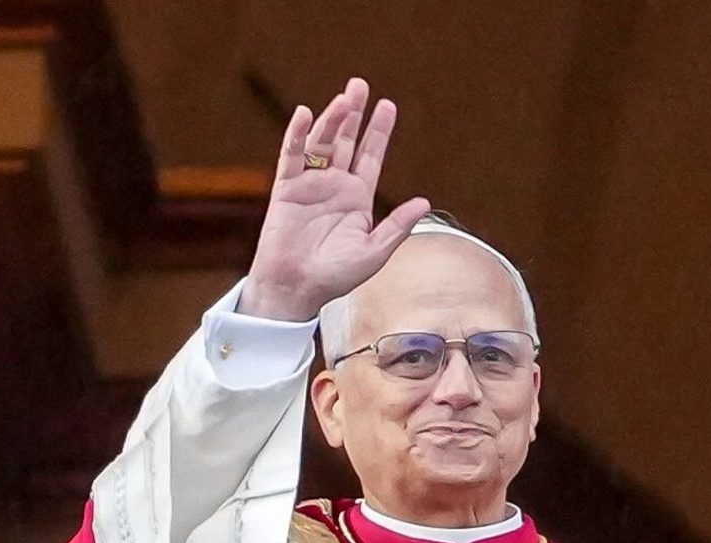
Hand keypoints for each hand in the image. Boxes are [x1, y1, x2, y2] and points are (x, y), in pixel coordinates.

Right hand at [238, 77, 430, 322]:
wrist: (296, 289)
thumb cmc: (335, 277)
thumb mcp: (375, 251)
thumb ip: (398, 225)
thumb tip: (424, 201)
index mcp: (357, 199)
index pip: (370, 157)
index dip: (379, 132)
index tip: (387, 106)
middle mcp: (334, 186)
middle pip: (345, 141)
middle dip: (353, 114)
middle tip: (360, 85)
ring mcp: (309, 185)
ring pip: (322, 143)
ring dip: (332, 119)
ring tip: (344, 98)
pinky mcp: (286, 189)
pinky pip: (292, 156)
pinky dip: (298, 135)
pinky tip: (306, 114)